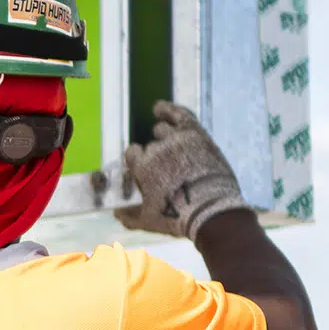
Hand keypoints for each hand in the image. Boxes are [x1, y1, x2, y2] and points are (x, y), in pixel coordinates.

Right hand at [114, 101, 246, 239]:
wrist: (212, 211)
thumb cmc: (177, 218)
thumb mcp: (148, 221)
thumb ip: (128, 216)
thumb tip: (117, 213)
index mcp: (142, 167)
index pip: (132, 153)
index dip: (138, 162)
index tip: (145, 170)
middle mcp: (156, 150)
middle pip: (150, 146)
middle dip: (154, 156)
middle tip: (166, 170)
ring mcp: (177, 140)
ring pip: (162, 129)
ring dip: (163, 136)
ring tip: (170, 147)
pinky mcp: (196, 134)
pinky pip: (179, 115)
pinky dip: (167, 109)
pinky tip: (159, 108)